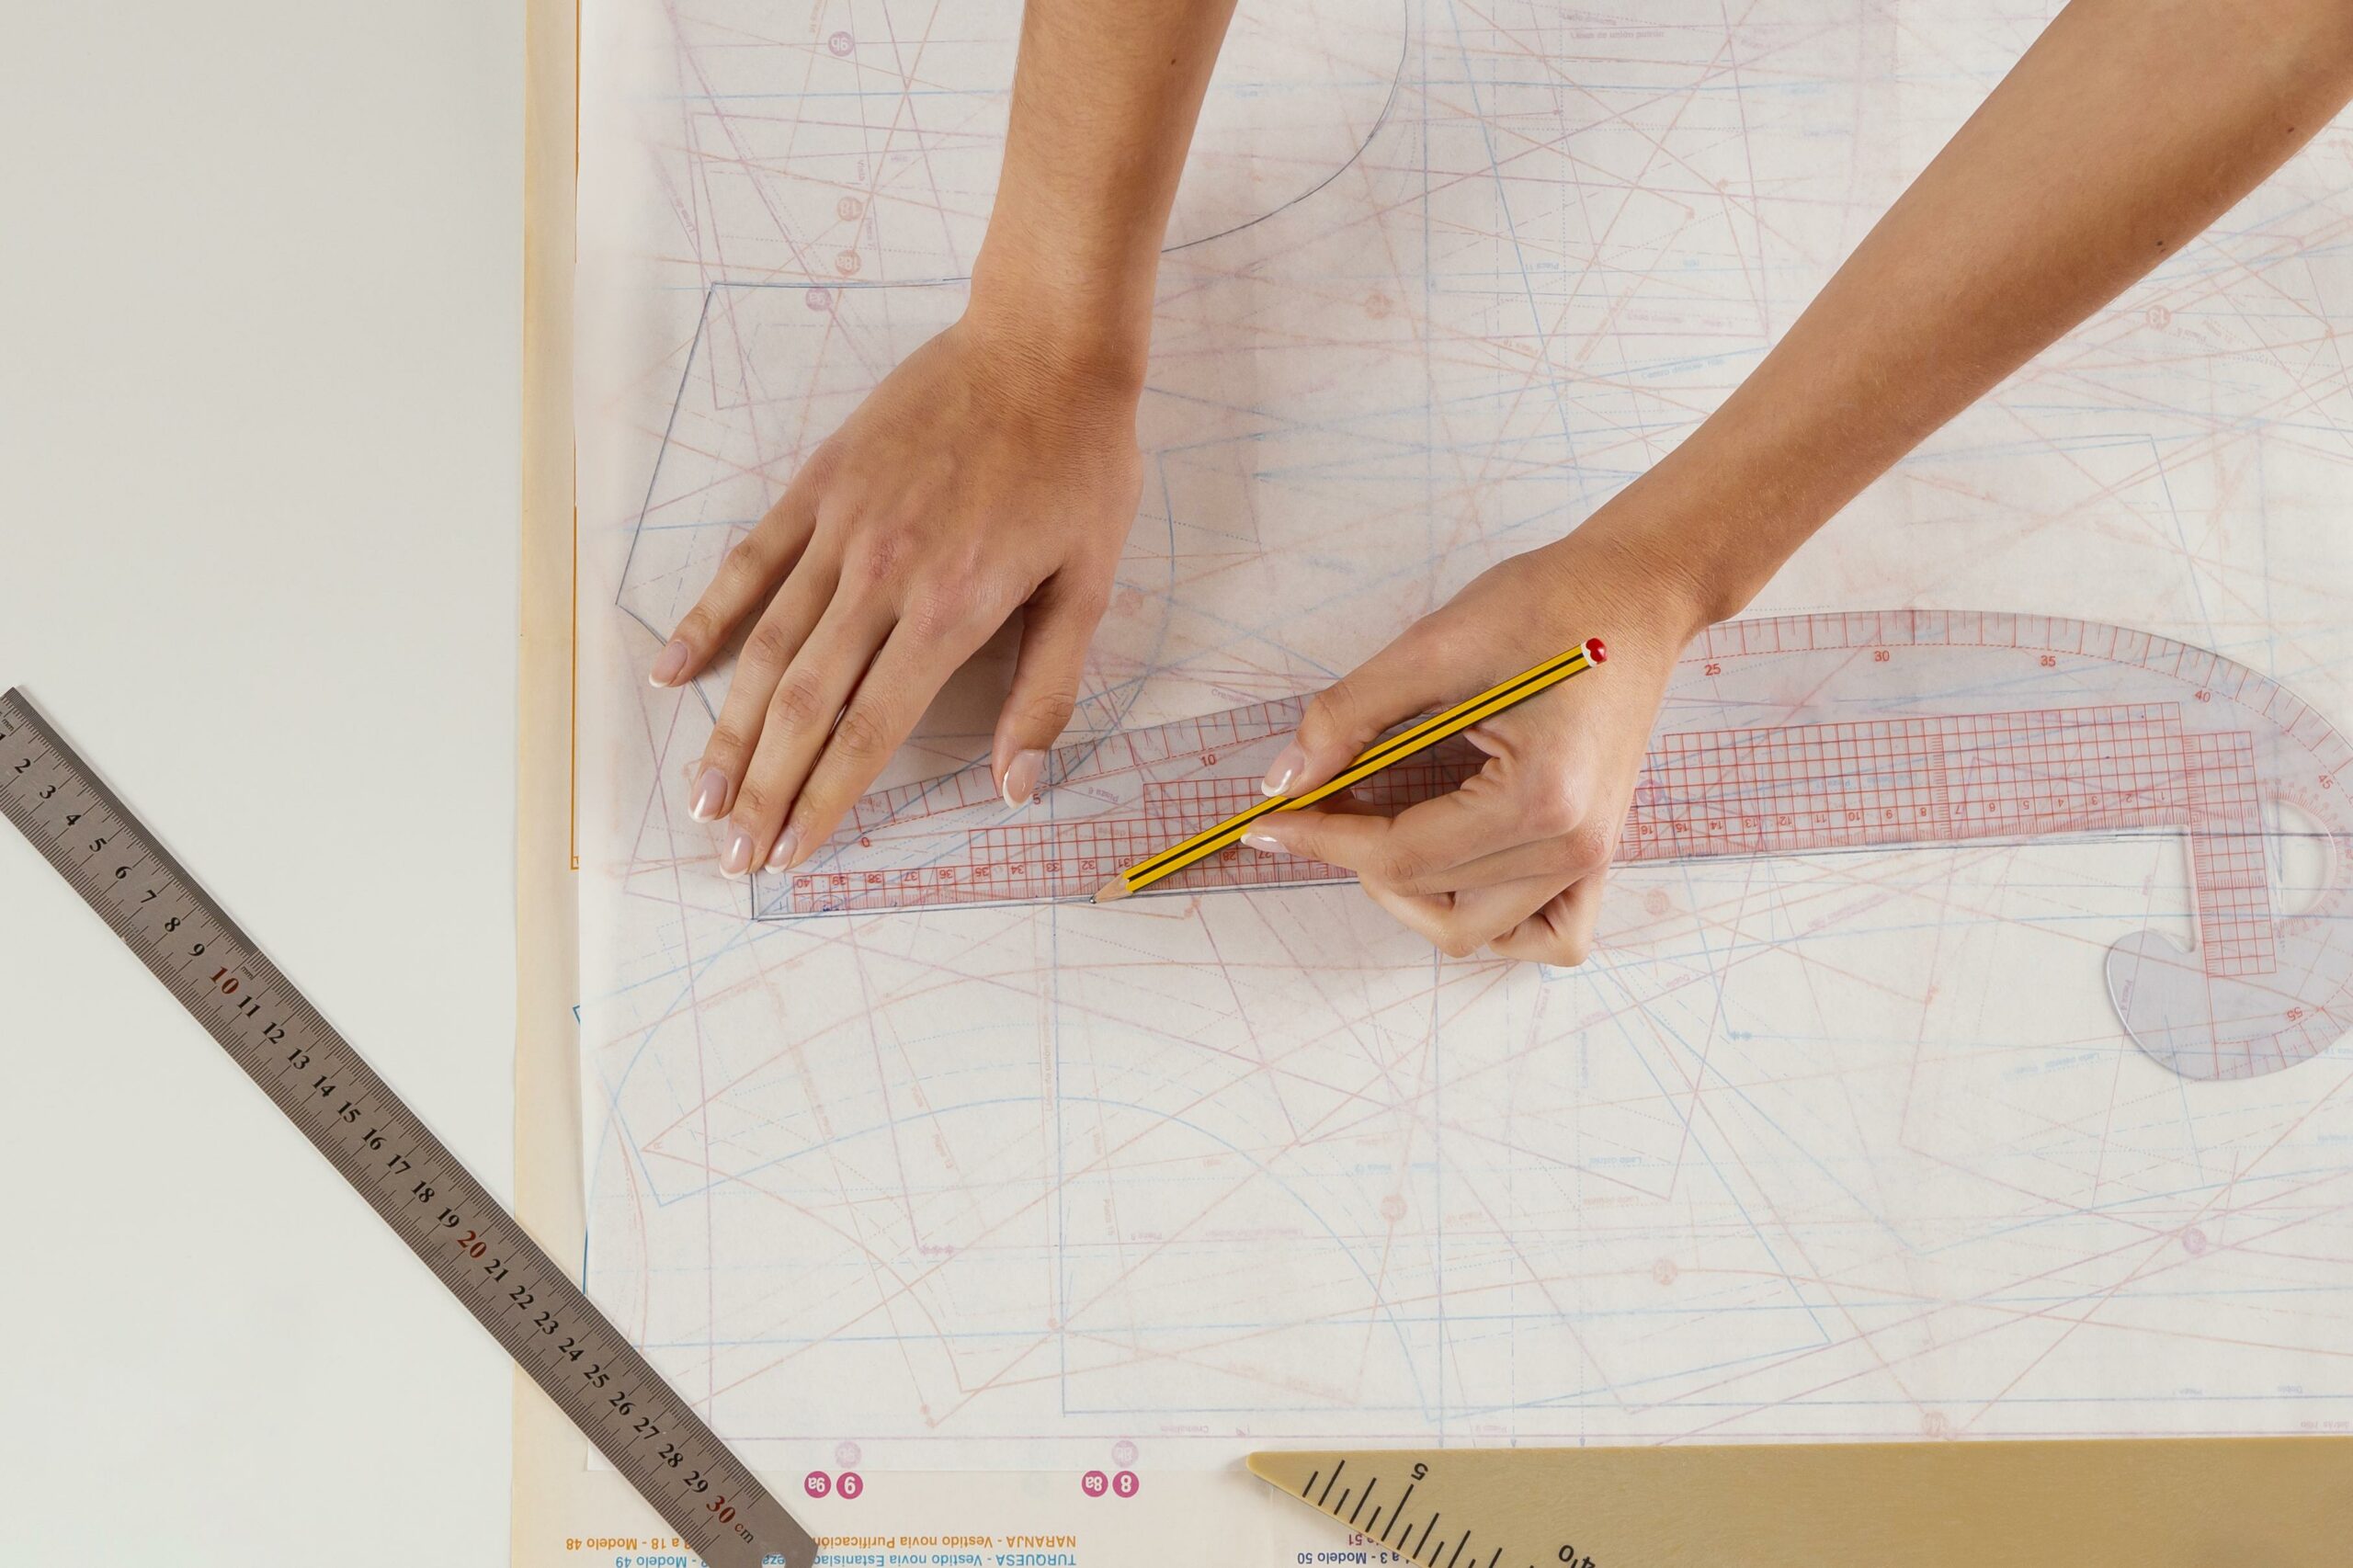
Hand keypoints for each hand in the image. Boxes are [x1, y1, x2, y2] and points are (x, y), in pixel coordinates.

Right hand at [650, 305, 1143, 876]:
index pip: (868, 731)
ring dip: (728, 729)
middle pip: (803, 707)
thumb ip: (1047, 691)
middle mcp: (882, 578)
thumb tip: (1018, 786)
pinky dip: (708, 619)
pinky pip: (749, 562)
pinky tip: (672, 673)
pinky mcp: (820, 484)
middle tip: (732, 856)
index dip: (825, 800)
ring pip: (766, 647)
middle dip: (763, 790)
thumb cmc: (1079, 465)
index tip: (793, 854)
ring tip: (701, 796)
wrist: (1046, 345)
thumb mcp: (1090, 585)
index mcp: (951, 612)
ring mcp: (841, 529)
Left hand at [1240, 530, 1705, 963]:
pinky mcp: (1598, 851)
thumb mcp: (1433, 646)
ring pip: (1481, 933)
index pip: (1402, 856)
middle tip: (1324, 810)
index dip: (1321, 837)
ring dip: (1416, 898)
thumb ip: (1347, 718)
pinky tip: (1456, 868)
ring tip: (1383, 837)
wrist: (1638, 591)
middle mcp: (1575, 847)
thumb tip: (1284, 782)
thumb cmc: (1549, 604)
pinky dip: (1492, 919)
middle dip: (1360, 864)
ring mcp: (1594, 858)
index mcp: (1541, 799)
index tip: (1269, 819)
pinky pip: (1546, 933)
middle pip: (1434, 903)